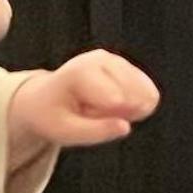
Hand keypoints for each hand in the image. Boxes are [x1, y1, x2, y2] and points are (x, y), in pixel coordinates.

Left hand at [5, 51, 160, 150]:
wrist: (44, 99)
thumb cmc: (52, 116)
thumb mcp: (66, 132)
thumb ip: (96, 132)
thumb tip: (126, 127)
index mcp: (81, 72)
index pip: (115, 101)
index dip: (105, 118)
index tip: (81, 114)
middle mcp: (100, 59)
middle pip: (131, 99)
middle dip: (117, 115)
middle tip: (88, 112)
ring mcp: (115, 60)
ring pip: (143, 96)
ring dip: (126, 111)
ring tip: (97, 108)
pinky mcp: (125, 66)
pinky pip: (147, 94)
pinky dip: (133, 106)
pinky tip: (112, 105)